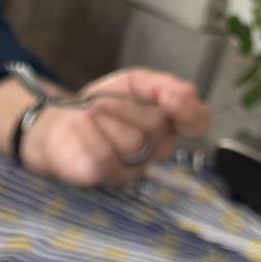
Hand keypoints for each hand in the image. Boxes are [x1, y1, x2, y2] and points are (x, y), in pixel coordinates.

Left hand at [20, 68, 210, 187]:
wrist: (62, 121)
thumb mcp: (133, 83)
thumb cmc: (102, 104)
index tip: (172, 98)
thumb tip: (188, 91)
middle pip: (157, 127)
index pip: (198, 122)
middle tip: (104, 100)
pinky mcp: (105, 178)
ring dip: (107, 117)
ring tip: (90, 111)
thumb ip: (160, 84)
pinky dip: (91, 133)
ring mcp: (132, 169)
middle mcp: (156, 150)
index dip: (190, 112)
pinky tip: (81, 122)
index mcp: (170, 123)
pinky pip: (105, 157)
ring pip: (132, 143)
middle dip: (128, 106)